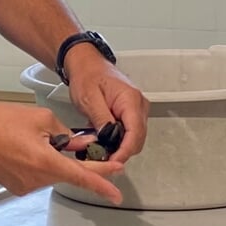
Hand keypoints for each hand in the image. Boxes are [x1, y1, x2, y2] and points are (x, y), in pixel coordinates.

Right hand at [0, 101, 123, 203]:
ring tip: (34, 141)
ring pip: (54, 175)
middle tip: (89, 149)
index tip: (116, 194)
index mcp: (45, 161)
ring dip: (55, 161)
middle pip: (69, 174)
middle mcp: (36, 179)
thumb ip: (68, 135)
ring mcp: (25, 187)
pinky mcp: (18, 188)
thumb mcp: (43, 119)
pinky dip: (41, 166)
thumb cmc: (0, 120)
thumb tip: (82, 144)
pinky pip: (39, 178)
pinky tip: (27, 151)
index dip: (102, 184)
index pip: (81, 177)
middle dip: (78, 161)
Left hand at [62, 47, 149, 162]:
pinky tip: (104, 143)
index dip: (125, 151)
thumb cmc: (87, 76)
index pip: (135, 132)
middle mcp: (139, 106)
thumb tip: (108, 139)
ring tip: (100, 152)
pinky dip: (118, 141)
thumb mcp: (89, 98)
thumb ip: (101, 119)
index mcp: (131, 100)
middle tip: (102, 160)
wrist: (87, 64)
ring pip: (134, 138)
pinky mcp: (131, 113)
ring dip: (120, 148)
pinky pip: (129, 133)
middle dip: (122, 152)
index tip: (112, 161)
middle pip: (137, 138)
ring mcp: (137, 110)